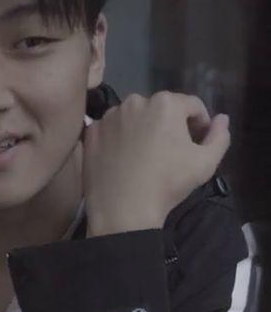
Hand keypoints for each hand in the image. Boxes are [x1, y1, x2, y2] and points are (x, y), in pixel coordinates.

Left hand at [82, 91, 229, 235]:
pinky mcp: (90, 132)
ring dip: (142, 130)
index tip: (197, 144)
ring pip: (134, 118)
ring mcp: (109, 116)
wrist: (123, 211)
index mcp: (166, 103)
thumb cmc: (168, 184)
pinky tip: (122, 161)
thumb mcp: (206, 163)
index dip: (200, 124)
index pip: (192, 106)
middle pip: (161, 109)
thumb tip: (221, 119)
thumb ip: (219, 136)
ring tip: (144, 158)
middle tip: (170, 154)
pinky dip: (118, 139)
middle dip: (169, 126)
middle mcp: (135, 101)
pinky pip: (111, 130)